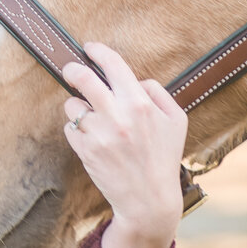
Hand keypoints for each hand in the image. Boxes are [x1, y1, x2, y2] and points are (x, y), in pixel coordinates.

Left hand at [60, 42, 187, 247]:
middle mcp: (117, 115)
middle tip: (71, 70)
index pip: (113, 64)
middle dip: (72, 69)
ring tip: (92, 118)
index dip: (98, 51)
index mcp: (140, 104)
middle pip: (81, 77)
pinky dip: (78, 129)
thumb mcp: (176, 120)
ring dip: (79, 107)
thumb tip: (134, 80)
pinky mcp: (85, 151)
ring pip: (72, 105)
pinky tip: (93, 137)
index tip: (89, 48)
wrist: (148, 199)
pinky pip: (70, 128)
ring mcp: (98, 134)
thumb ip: (156, 92)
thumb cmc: (164, 157)